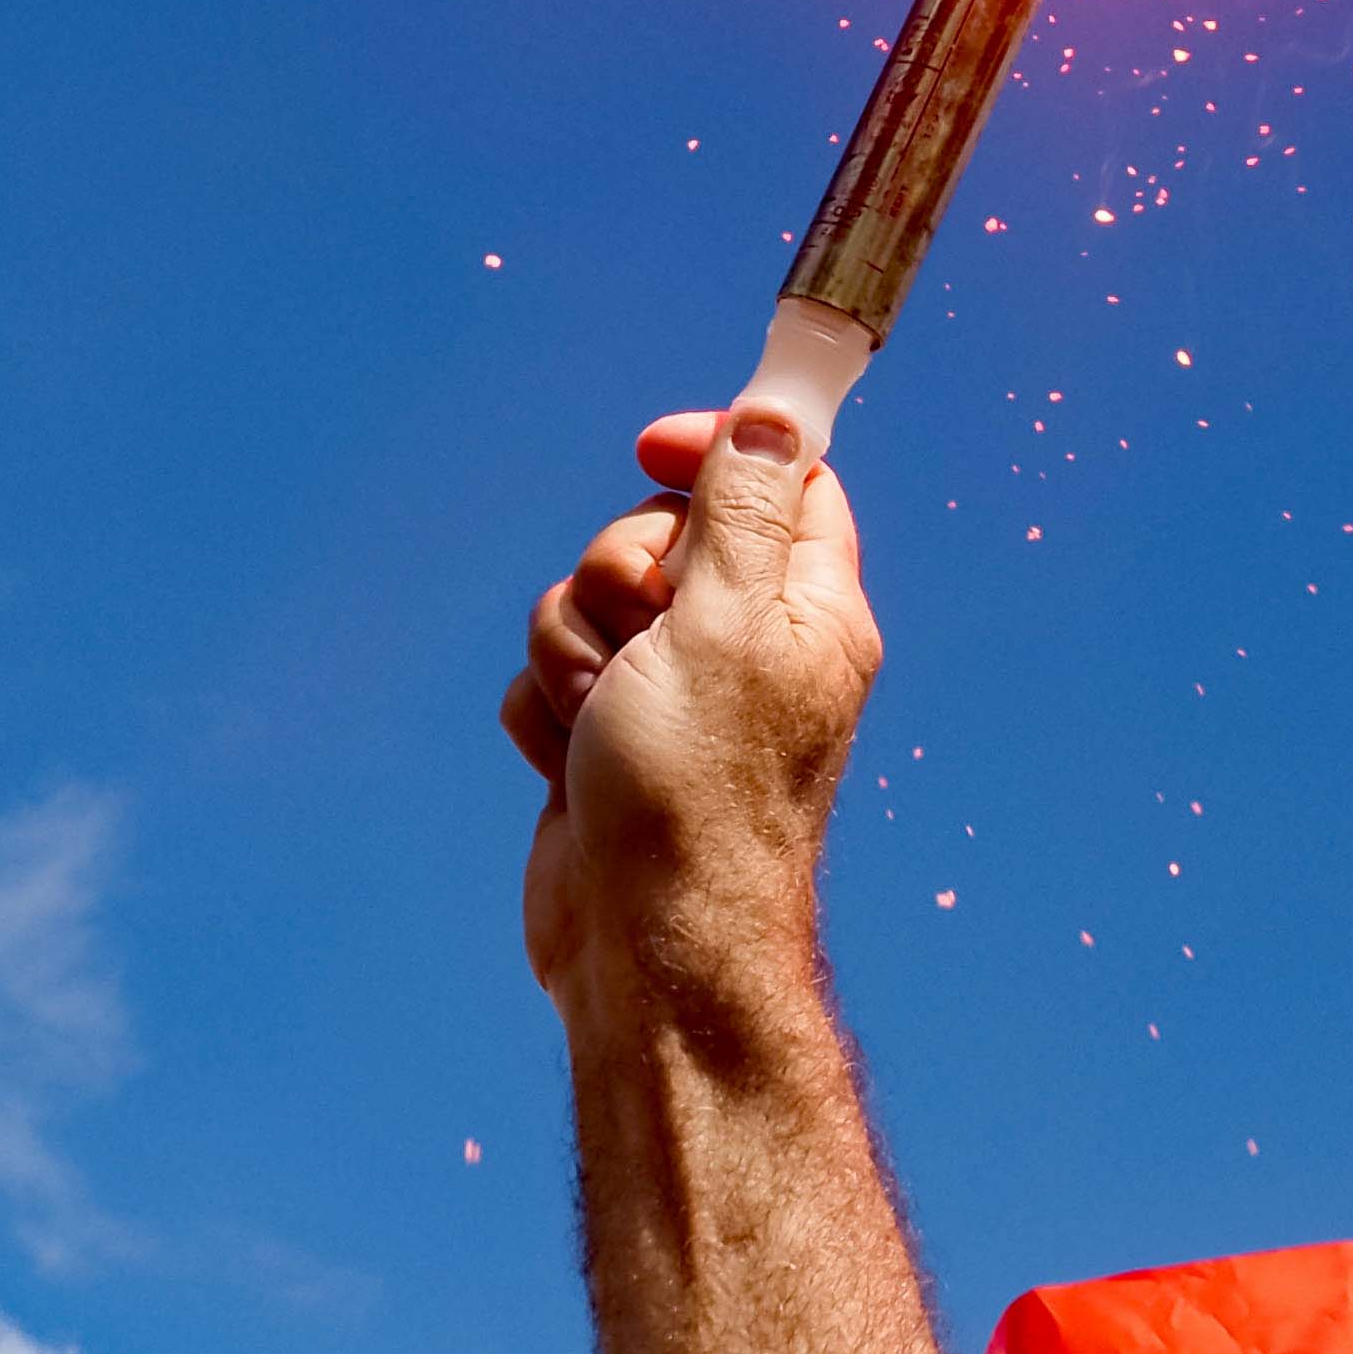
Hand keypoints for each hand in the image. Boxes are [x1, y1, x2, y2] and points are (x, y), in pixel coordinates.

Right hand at [505, 404, 884, 1040]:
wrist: (642, 942)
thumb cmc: (701, 789)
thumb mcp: (729, 621)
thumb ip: (746, 511)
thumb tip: (780, 411)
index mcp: (807, 606)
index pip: (778, 479)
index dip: (714, 450)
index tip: (652, 452)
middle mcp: (745, 643)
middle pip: (660, 533)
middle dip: (619, 572)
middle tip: (642, 632)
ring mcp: (669, 695)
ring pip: (586, 604)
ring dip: (574, 651)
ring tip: (606, 721)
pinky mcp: (602, 741)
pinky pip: (545, 677)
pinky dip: (545, 714)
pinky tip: (571, 766)